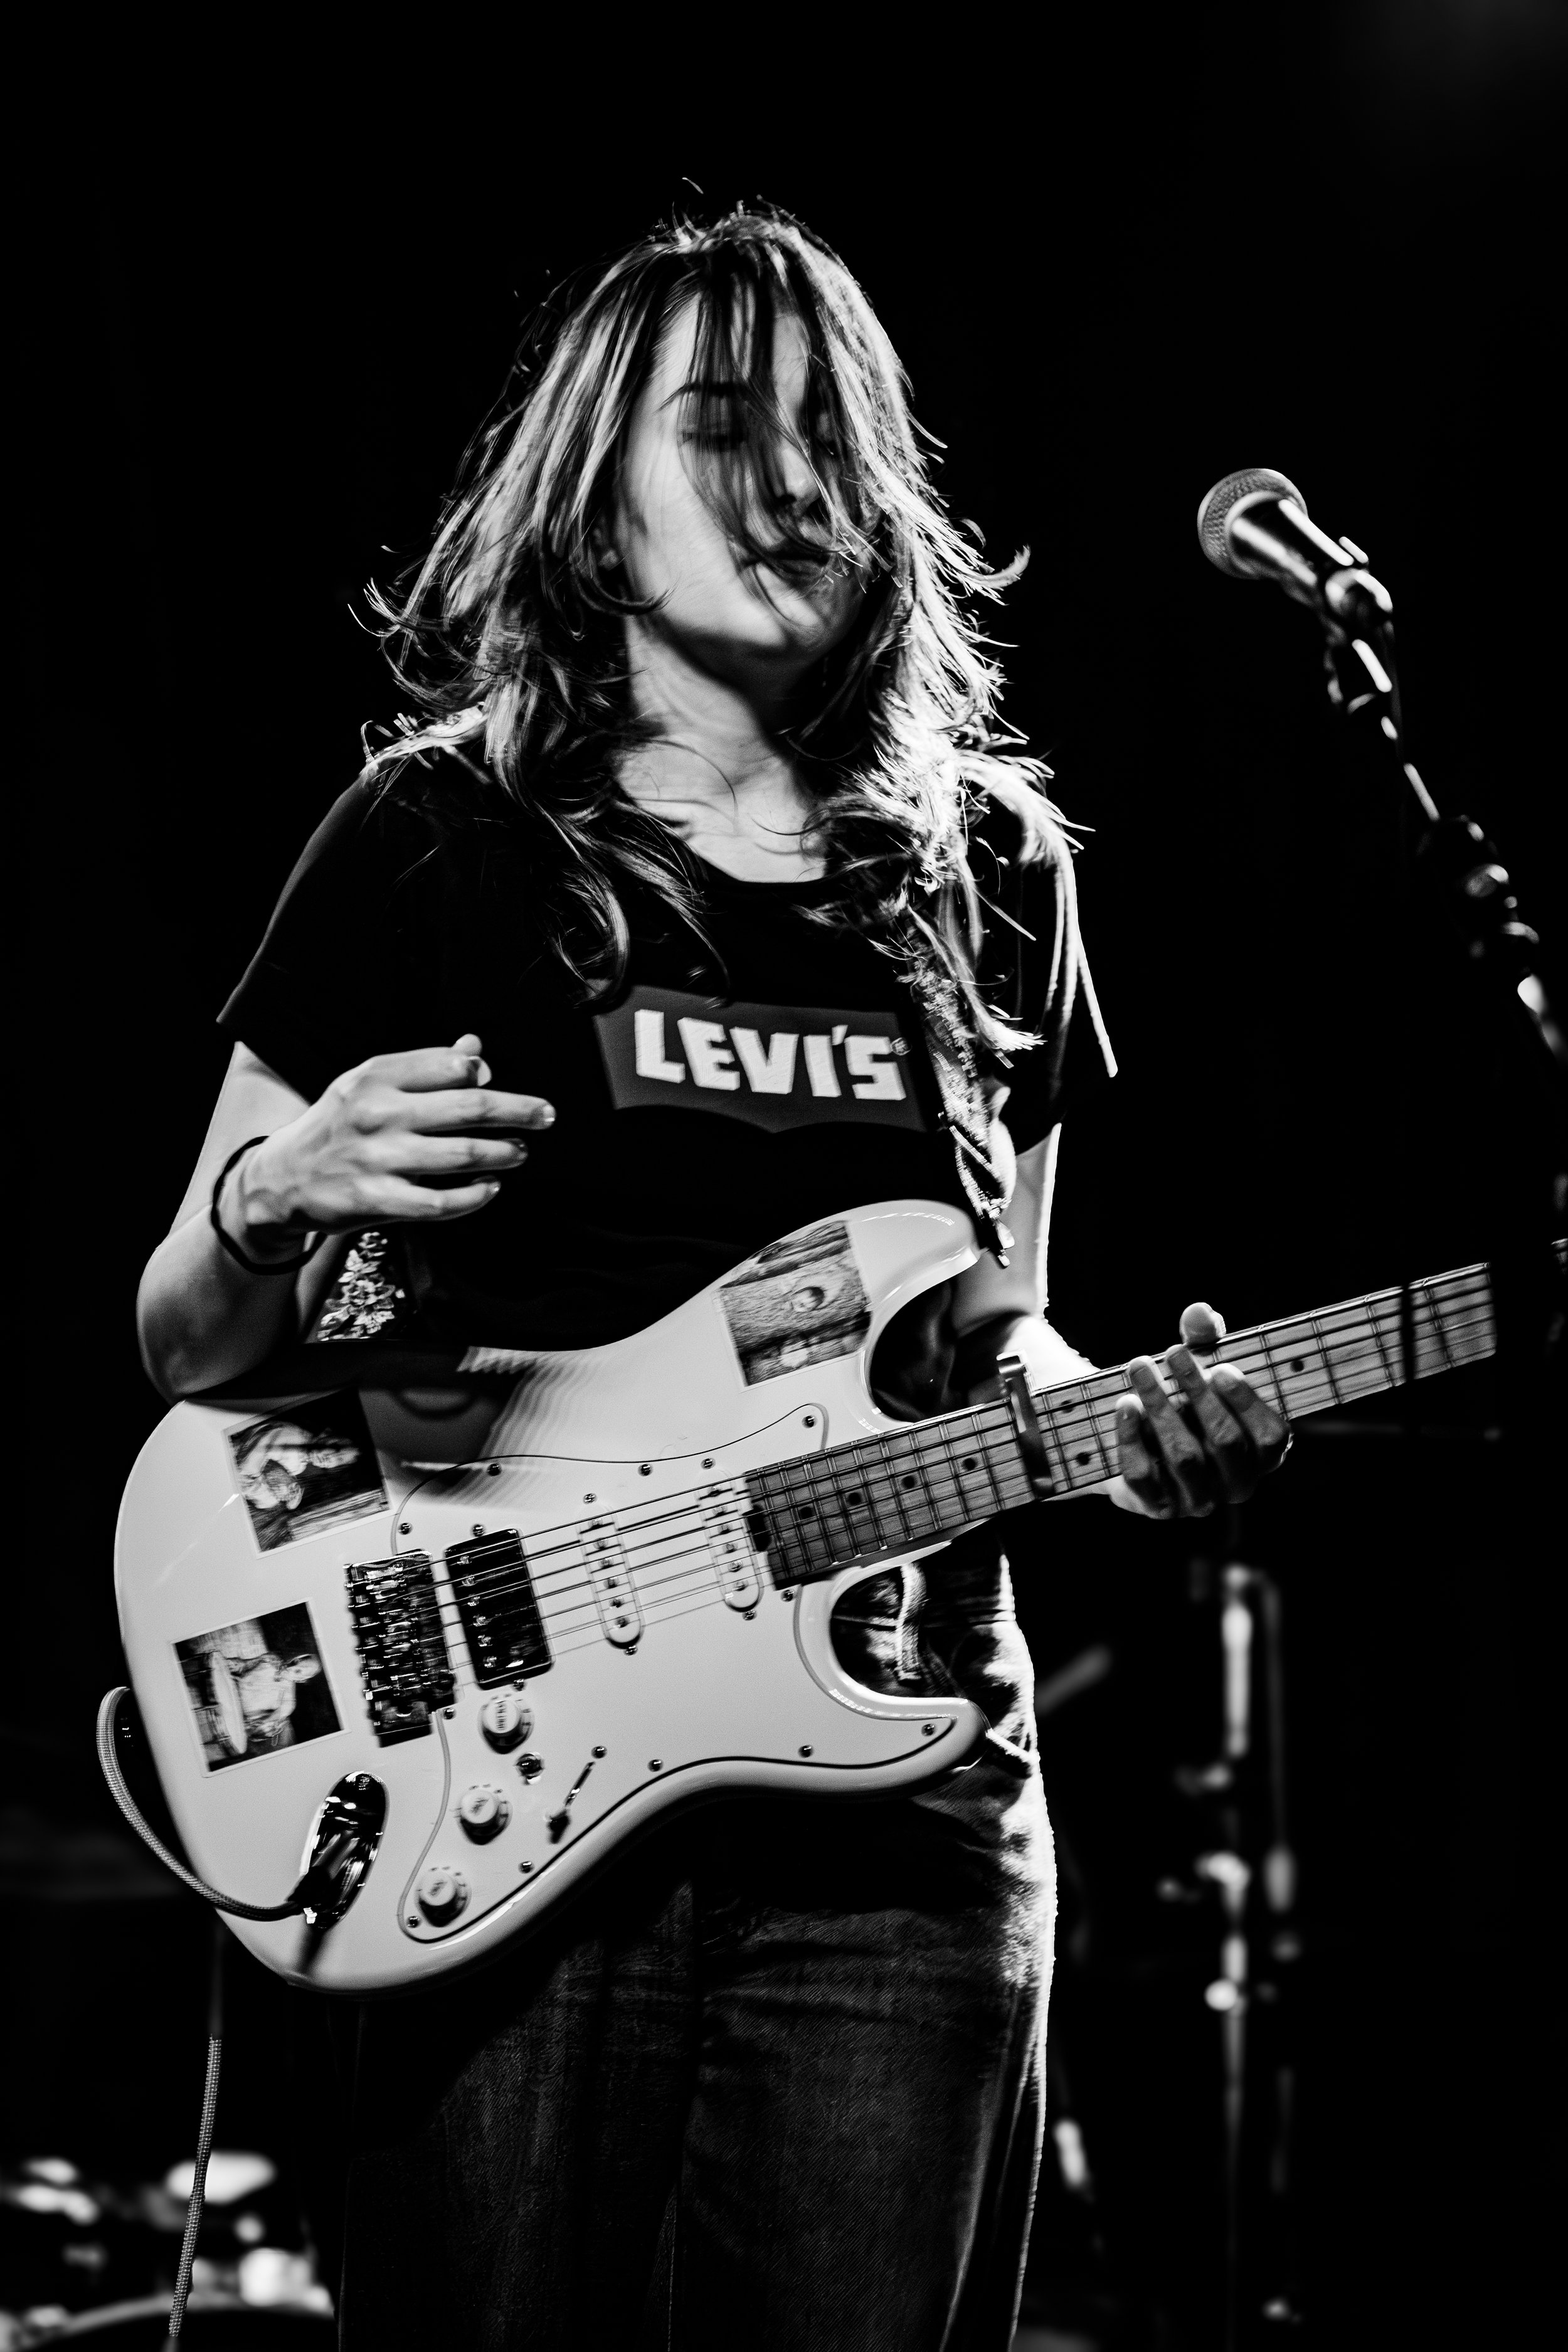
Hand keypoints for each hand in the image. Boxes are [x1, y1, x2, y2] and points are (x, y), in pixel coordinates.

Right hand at [232, 1034, 553, 1244]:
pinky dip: (474, 1196)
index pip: (451, 1065)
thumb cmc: (338, 1125)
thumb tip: (476, 1051)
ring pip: (462, 1155)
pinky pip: (440, 1202)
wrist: (282, 1177)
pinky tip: (490, 1188)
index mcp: (377, 1076)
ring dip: (503, 1153)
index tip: (502, 1083)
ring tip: (519, 1152)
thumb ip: (424, 1067)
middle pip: (469, 1107)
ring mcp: (378, 1158)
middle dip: (518, 1111)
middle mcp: (378, 1112)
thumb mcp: (370, 1084)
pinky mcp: (376, 1200)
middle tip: (545, 1116)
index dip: (485, 1074)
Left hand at [1113, 1302, 1288, 1518]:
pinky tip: (1125, 1404)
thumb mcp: (1200, 1364)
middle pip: (1226, 1442)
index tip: (1220, 1367)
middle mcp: (1237, 1484)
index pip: (1271, 1437)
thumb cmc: (1186, 1394)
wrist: (1141, 1434)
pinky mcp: (1158, 1506)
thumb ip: (1205, 1338)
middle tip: (1173, 1353)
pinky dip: (1132, 1439)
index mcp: (1262, 1453)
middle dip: (1199, 1394)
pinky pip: (1144, 1478)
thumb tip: (1200, 1311)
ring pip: (1185, 1459)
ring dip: (1161, 1408)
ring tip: (1139, 1367)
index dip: (1248, 1402)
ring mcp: (1198, 1500)